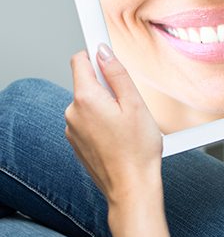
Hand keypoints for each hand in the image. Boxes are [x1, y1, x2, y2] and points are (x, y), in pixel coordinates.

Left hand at [66, 45, 162, 206]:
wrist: (131, 187)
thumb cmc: (138, 149)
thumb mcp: (135, 103)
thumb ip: (117, 74)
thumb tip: (104, 52)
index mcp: (85, 99)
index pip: (80, 60)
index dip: (96, 52)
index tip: (105, 49)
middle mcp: (72, 112)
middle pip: (87, 82)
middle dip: (107, 85)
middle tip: (130, 101)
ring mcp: (73, 129)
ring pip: (89, 103)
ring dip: (106, 105)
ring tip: (127, 123)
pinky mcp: (77, 142)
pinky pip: (89, 120)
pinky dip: (103, 121)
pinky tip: (120, 135)